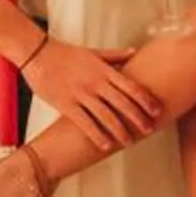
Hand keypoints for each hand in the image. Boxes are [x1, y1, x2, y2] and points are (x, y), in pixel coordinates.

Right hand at [20, 37, 161, 150]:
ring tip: (129, 142)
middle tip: (149, 130)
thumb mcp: (94, 52)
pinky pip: (84, 122)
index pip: (131, 87)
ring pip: (105, 115)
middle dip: (138, 118)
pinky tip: (105, 145)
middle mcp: (96, 82)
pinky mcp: (65, 104)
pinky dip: (97, 135)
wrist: (38, 53)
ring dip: (120, 130)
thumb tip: (134, 52)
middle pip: (122, 103)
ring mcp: (81, 94)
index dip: (146, 100)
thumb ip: (115, 55)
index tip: (157, 111)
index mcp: (104, 70)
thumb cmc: (66, 53)